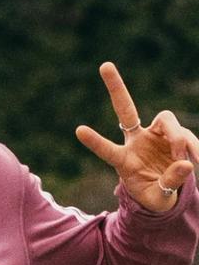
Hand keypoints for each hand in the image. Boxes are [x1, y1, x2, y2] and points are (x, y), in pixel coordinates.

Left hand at [75, 63, 197, 215]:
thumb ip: (169, 183)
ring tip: (184, 158)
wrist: (169, 191)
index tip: (78, 130)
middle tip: (104, 65)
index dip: (95, 141)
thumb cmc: (156, 197)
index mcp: (124, 161)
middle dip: (116, 87)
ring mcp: (156, 135)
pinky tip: (198, 159)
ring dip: (177, 137)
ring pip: (166, 120)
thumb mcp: (159, 199)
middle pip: (126, 109)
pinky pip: (185, 134)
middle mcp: (136, 141)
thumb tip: (184, 163)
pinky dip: (194, 146)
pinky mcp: (174, 134)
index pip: (108, 150)